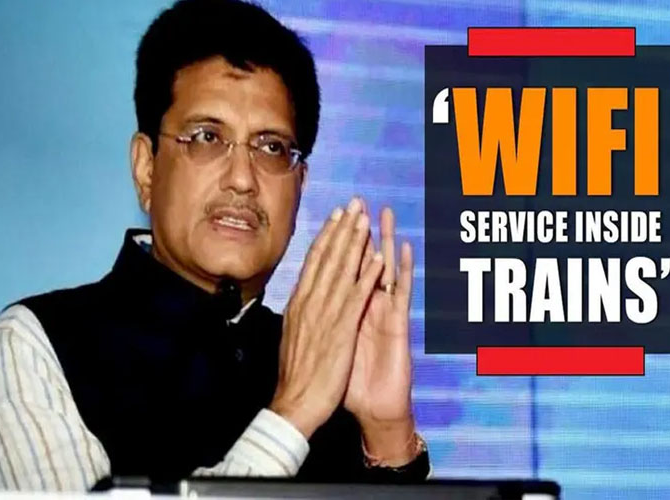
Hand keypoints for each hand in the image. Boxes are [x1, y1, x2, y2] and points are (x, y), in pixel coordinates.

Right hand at [270, 198, 382, 438]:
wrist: (294, 403)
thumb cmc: (294, 374)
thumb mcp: (291, 335)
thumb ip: (300, 313)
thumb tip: (301, 296)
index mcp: (299, 303)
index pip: (313, 262)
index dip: (326, 236)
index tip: (335, 216)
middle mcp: (310, 302)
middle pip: (328, 258)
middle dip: (342, 229)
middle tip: (353, 203)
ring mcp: (325, 314)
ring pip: (342, 270)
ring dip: (355, 243)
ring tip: (365, 219)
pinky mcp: (341, 330)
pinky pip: (357, 297)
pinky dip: (368, 277)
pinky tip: (378, 259)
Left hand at [344, 207, 417, 464]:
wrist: (371, 407)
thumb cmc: (348, 379)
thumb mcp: (330, 344)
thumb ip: (324, 321)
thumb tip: (308, 304)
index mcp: (347, 308)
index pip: (342, 268)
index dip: (338, 242)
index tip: (333, 216)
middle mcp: (367, 305)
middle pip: (363, 261)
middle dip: (359, 231)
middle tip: (359, 202)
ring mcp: (384, 313)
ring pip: (384, 270)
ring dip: (384, 240)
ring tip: (383, 214)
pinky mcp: (397, 326)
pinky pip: (399, 294)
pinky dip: (401, 271)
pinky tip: (402, 249)